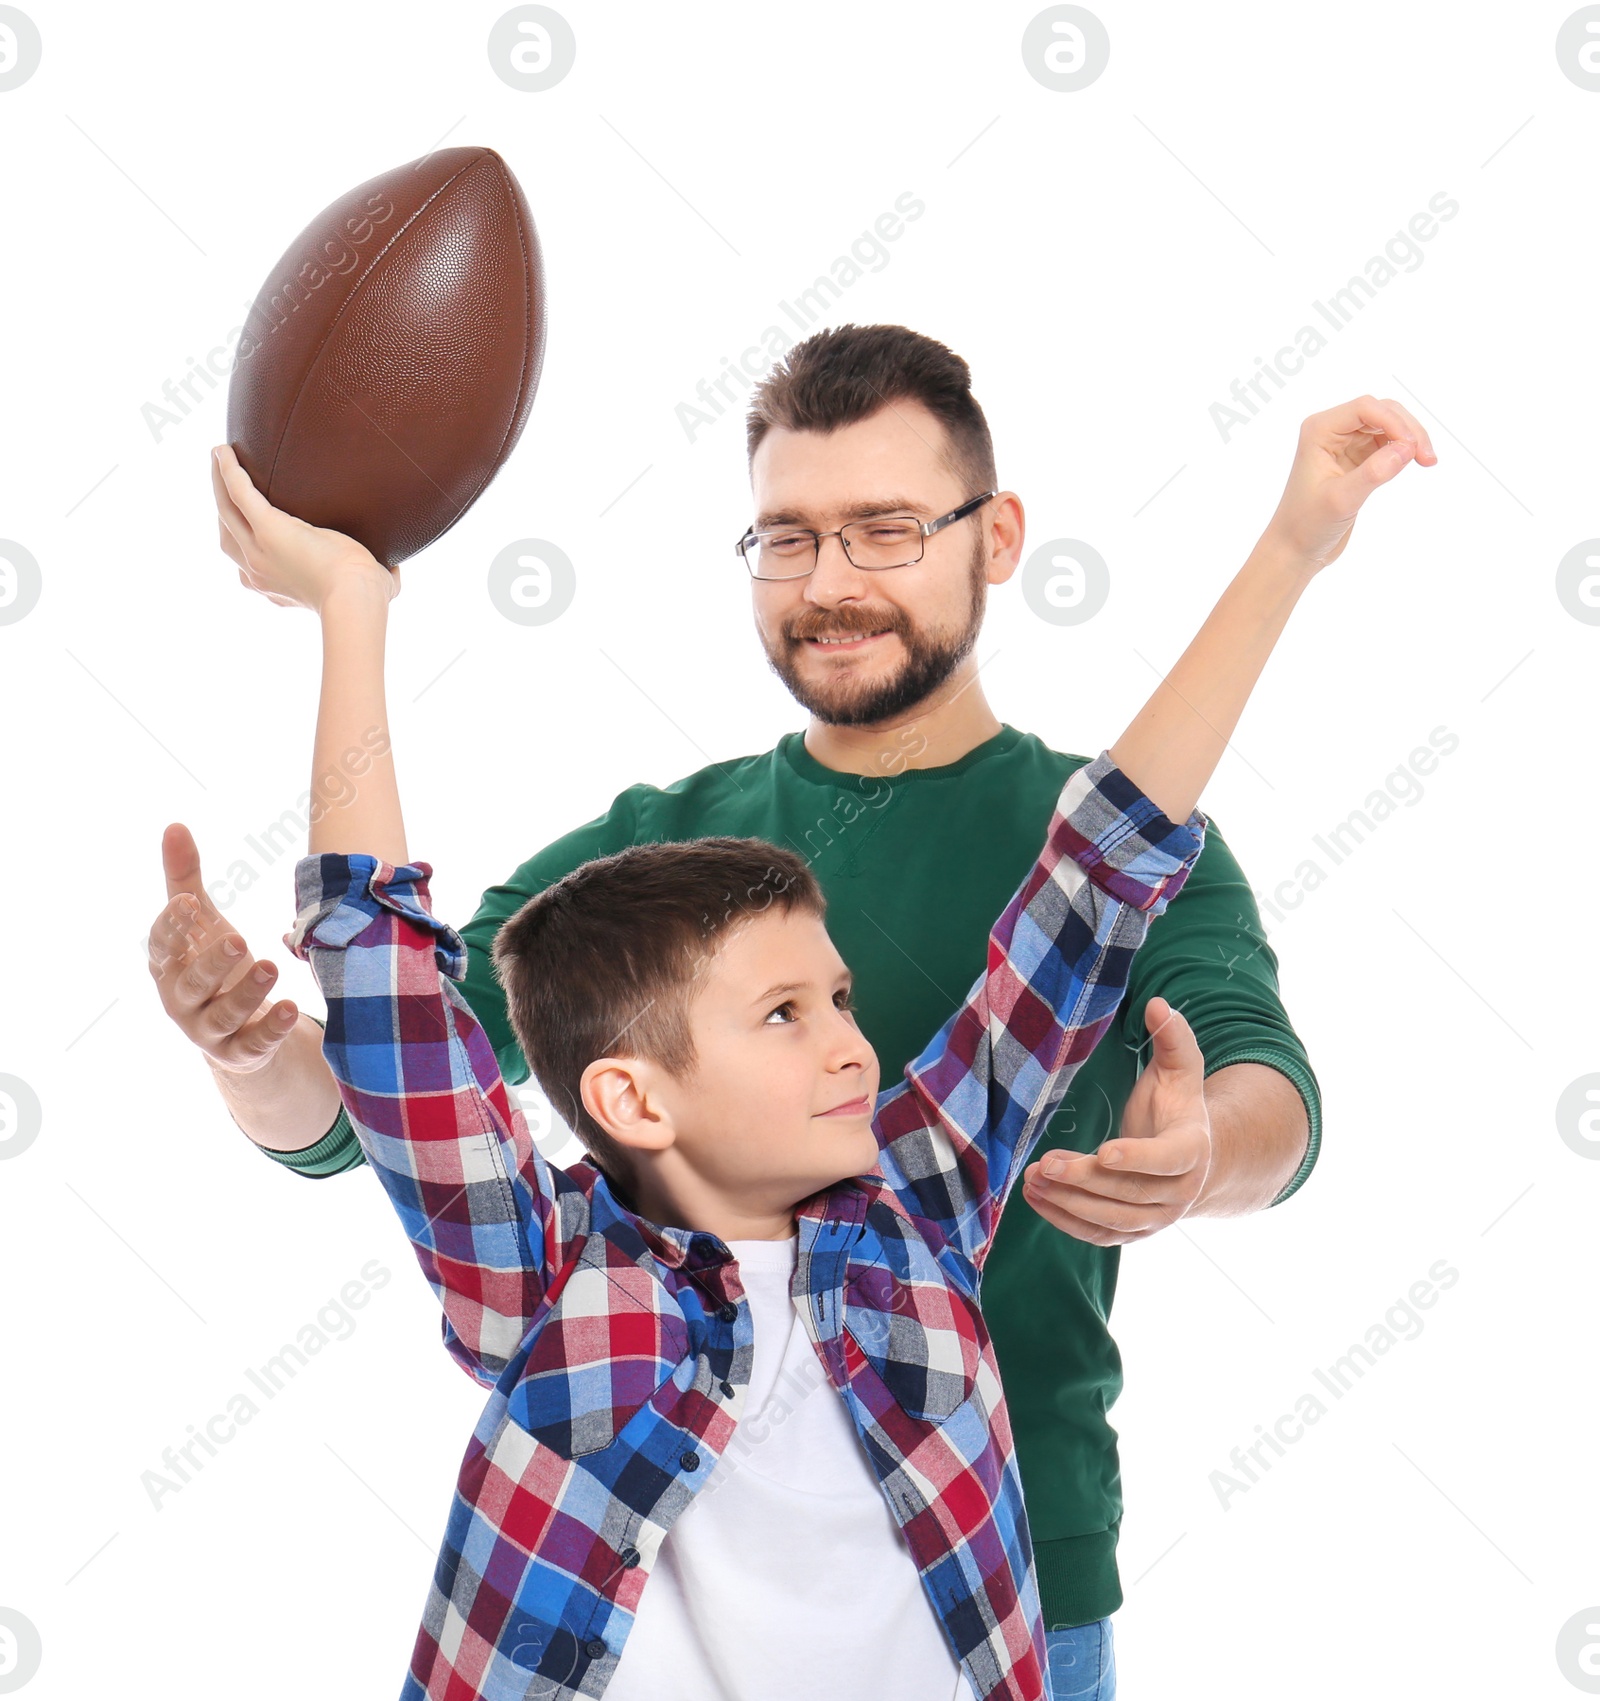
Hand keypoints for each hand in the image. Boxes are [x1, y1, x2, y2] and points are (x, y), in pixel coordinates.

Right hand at [147, 823, 298, 1073]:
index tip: (188, 903)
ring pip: (224, 1014)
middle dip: (213, 963)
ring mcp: (209, 1030)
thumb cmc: (212, 965)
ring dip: (248, 992)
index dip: (172, 927)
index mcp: (168, 967)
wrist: (233, 1031)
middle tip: (238, 940)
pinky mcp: (241, 1052)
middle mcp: (182, 1001)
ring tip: (272, 966)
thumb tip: (174, 826)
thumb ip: (185, 879)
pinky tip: (292, 1008)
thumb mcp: (202, 923)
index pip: (161, 947)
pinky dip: (272, 1028)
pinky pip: (255, 1043)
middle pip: (192, 984)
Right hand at [211, 443, 399, 613]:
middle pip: (228, 537)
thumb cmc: (368, 599)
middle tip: (223, 486)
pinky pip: (239, 494)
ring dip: (219, 485)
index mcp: (278, 590)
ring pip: (226, 511)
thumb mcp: (367, 589)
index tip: (251, 532)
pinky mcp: (268, 528)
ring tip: (219, 458)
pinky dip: (229, 472)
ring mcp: (258, 551)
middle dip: (224, 511)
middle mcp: (259, 572)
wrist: (358, 598)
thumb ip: (377, 577)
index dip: (246, 550)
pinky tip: (224, 451)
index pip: (251, 570)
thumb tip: (394, 568)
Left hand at [1020, 997, 1210, 1245]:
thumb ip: (1173, 1037)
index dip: (1137, 1157)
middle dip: (1084, 1179)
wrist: (1190, 1159)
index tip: (1103, 1151)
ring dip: (1069, 1202)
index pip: (1167, 1159)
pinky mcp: (1134, 1233)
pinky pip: (1098, 1235)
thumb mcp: (1180, 1070)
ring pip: (1112, 1219)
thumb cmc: (1176, 1107)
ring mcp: (1157, 1219)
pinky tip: (1036, 1198)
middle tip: (1044, 1163)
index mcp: (1193, 1149)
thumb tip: (1158, 1003)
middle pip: (1130, 1192)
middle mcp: (1180, 1193)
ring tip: (1032, 1179)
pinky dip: (1066, 1221)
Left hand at [1261, 394, 1437, 570]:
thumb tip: (1407, 448)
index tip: (1413, 448)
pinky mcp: (1357, 459)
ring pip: (1388, 425)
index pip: (1365, 408)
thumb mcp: (1340, 500)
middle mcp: (1331, 431)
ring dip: (1410, 438)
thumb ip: (1373, 473)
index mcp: (1319, 431)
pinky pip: (1387, 443)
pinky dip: (1404, 450)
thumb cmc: (1306, 525)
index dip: (1394, 422)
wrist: (1295, 549)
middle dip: (1408, 429)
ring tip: (1427, 461)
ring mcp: (1345, 444)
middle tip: (1427, 458)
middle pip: (1381, 411)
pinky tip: (1414, 462)